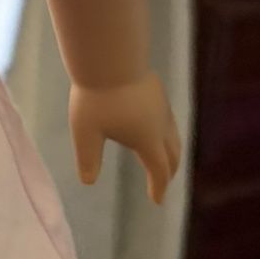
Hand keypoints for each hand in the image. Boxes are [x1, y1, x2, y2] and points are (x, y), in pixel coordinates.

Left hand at [69, 74, 181, 205]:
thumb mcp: (85, 133)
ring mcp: (162, 107)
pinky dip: (165, 134)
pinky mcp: (157, 92)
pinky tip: (153, 129)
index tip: (157, 200)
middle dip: (169, 171)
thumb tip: (88, 182)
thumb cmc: (95, 98)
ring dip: (170, 152)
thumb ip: (88, 158)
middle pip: (173, 154)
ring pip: (173, 136)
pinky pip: (167, 120)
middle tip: (162, 182)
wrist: (110, 58)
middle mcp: (161, 126)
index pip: (159, 169)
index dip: (159, 186)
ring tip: (162, 158)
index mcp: (148, 140)